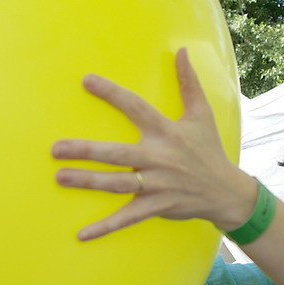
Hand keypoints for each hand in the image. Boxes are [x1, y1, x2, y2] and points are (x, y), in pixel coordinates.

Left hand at [52, 48, 252, 239]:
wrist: (227, 192)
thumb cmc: (210, 151)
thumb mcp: (203, 115)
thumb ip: (189, 82)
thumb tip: (182, 50)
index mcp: (167, 132)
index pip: (136, 107)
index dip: (111, 93)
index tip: (86, 80)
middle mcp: (159, 157)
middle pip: (117, 153)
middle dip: (86, 151)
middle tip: (56, 148)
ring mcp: (157, 184)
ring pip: (117, 183)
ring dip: (88, 182)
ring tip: (60, 177)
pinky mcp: (157, 206)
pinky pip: (127, 218)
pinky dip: (105, 227)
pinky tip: (82, 234)